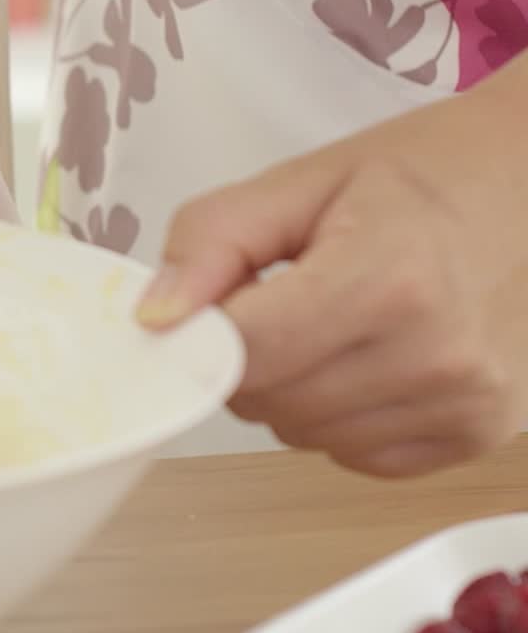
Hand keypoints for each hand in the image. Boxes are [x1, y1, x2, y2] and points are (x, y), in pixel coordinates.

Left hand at [137, 64, 527, 478]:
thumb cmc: (416, 176)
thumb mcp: (299, 181)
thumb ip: (212, 241)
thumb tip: (156, 318)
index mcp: (388, 280)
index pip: (247, 352)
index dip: (201, 333)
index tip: (198, 307)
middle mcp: (436, 357)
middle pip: (267, 401)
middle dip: (243, 356)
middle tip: (276, 296)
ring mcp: (466, 406)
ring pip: (302, 436)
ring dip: (287, 389)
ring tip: (329, 320)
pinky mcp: (476, 437)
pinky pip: (353, 456)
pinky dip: (334, 415)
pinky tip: (364, 356)